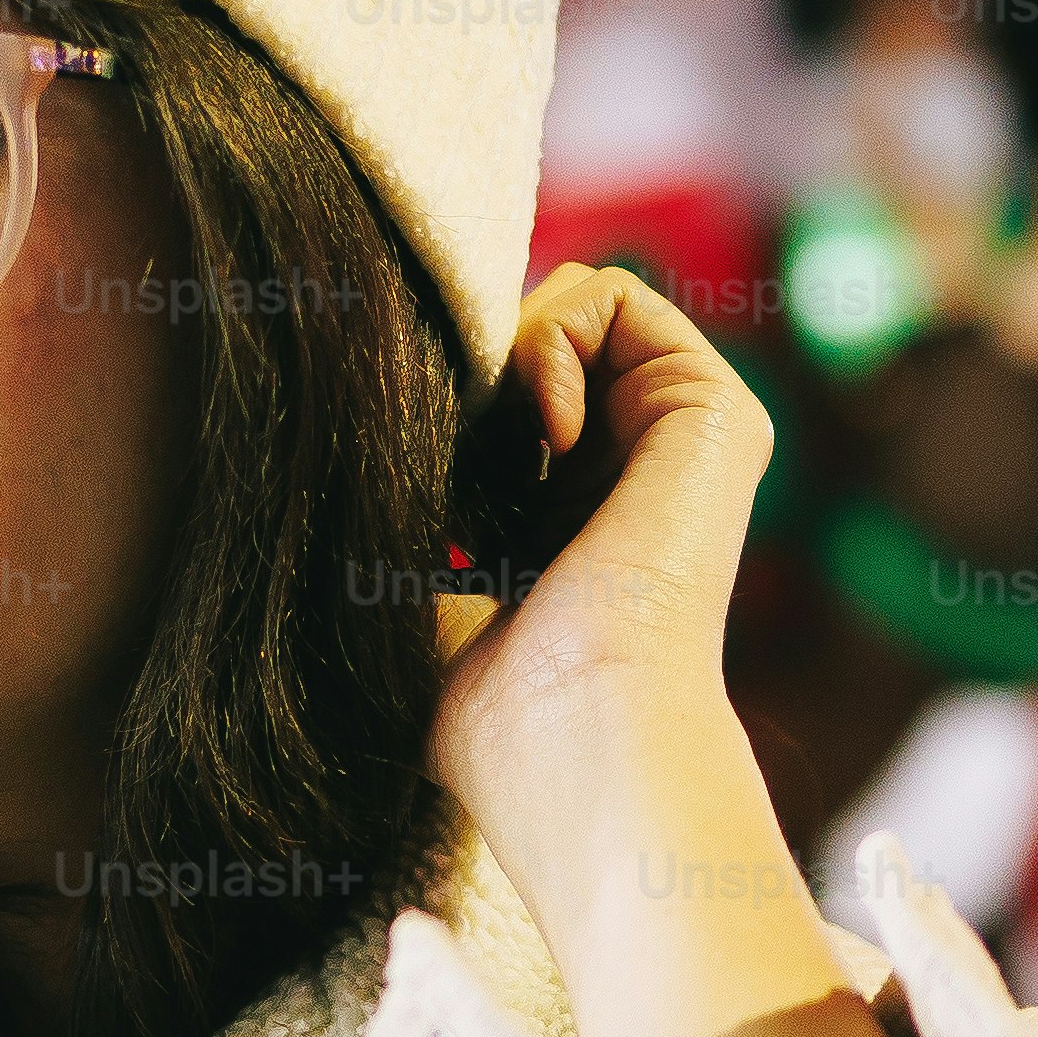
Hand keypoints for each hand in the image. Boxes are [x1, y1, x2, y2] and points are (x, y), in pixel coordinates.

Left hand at [426, 265, 954, 1036]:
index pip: (490, 401)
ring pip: (559, 305)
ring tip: (504, 473)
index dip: (439, 419)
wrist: (586, 749)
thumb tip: (319, 452)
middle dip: (466, 387)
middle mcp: (641, 472)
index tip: (436, 519)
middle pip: (518, 339)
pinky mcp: (718, 409)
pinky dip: (546, 337)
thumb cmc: (493, 723)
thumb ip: (405, 522)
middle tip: (468, 495)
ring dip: (500, 365)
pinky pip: (612, 287)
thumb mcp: (421, 602)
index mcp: (579, 521)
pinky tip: (542, 435)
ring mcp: (685, 437)